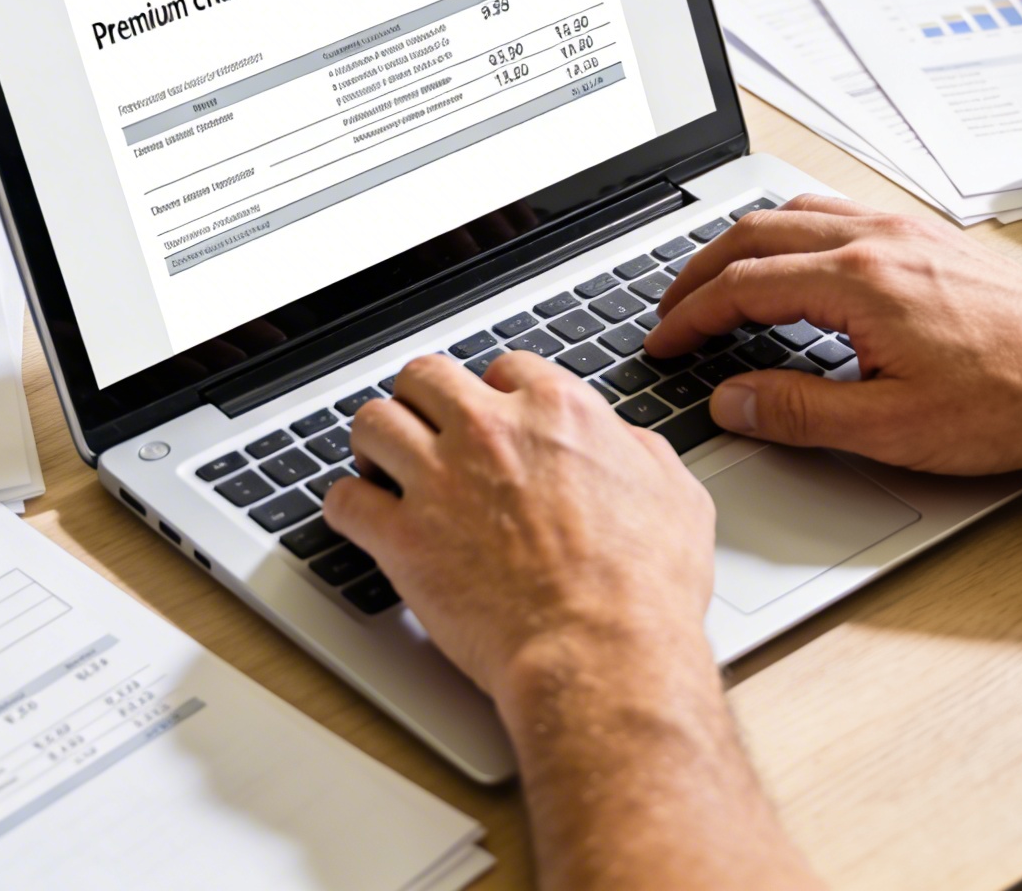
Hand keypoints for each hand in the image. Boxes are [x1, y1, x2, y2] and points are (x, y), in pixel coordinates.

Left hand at [320, 352, 716, 707]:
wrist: (601, 653)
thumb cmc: (644, 590)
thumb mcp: (677, 497)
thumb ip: (643, 453)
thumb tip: (625, 443)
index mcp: (558, 414)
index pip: (506, 368)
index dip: (496, 393)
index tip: (492, 415)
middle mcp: (491, 433)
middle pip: (426, 377)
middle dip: (423, 400)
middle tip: (426, 428)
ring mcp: (440, 482)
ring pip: (373, 423)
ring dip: (375, 441)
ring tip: (380, 463)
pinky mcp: (402, 538)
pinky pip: (344, 500)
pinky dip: (346, 507)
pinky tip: (360, 517)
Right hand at [646, 194, 1021, 473]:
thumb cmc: (1015, 399)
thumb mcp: (892, 429)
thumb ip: (798, 413)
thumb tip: (732, 402)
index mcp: (859, 281)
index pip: (742, 286)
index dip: (689, 317)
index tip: (662, 343)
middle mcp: (880, 239)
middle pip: (757, 233)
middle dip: (700, 272)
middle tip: (670, 311)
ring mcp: (909, 231)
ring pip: (798, 212)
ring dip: (745, 244)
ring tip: (719, 283)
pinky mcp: (934, 238)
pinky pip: (840, 213)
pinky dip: (794, 233)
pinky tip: (799, 266)